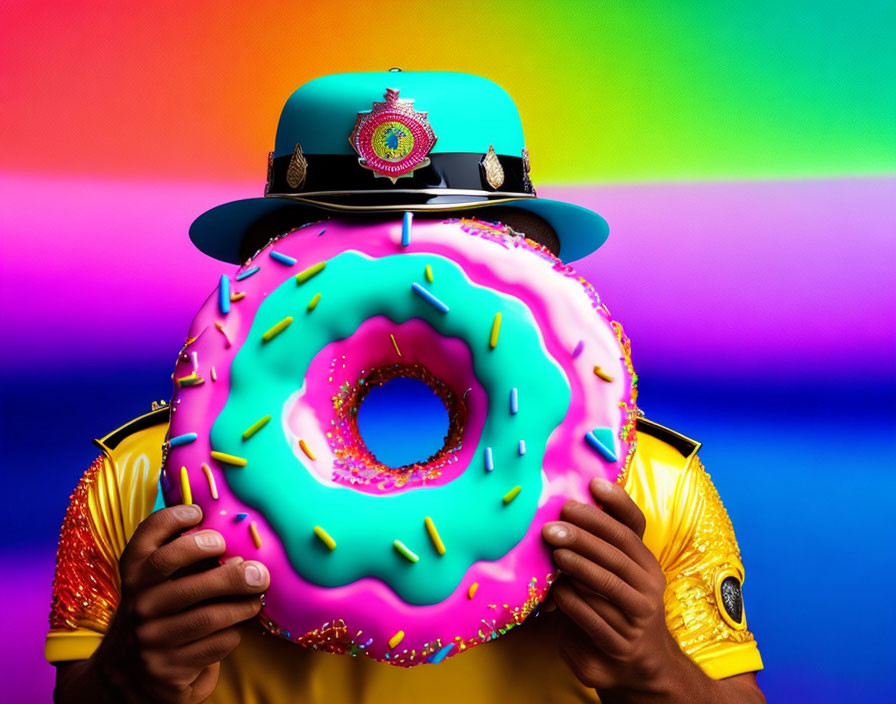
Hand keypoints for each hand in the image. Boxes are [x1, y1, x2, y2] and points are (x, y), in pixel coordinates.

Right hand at [91, 505, 269, 703]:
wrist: (129, 673)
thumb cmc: (160, 612)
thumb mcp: (158, 582)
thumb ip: (185, 558)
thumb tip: (240, 548)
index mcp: (133, 574)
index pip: (147, 537)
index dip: (174, 519)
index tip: (201, 513)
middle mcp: (137, 604)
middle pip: (188, 582)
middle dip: (230, 576)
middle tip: (257, 571)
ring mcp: (150, 639)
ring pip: (208, 618)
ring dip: (241, 606)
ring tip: (256, 597)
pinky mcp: (167, 669)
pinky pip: (214, 644)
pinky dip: (234, 632)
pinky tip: (240, 623)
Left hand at [542, 477, 680, 697]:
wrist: (632, 664)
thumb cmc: (609, 606)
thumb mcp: (609, 574)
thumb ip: (595, 547)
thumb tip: (561, 510)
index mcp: (645, 562)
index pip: (634, 526)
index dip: (616, 503)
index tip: (592, 484)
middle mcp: (648, 586)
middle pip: (618, 552)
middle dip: (584, 535)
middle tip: (553, 525)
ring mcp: (638, 616)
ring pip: (608, 584)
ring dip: (579, 566)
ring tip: (556, 553)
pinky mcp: (620, 644)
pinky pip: (594, 617)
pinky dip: (573, 601)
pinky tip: (555, 592)